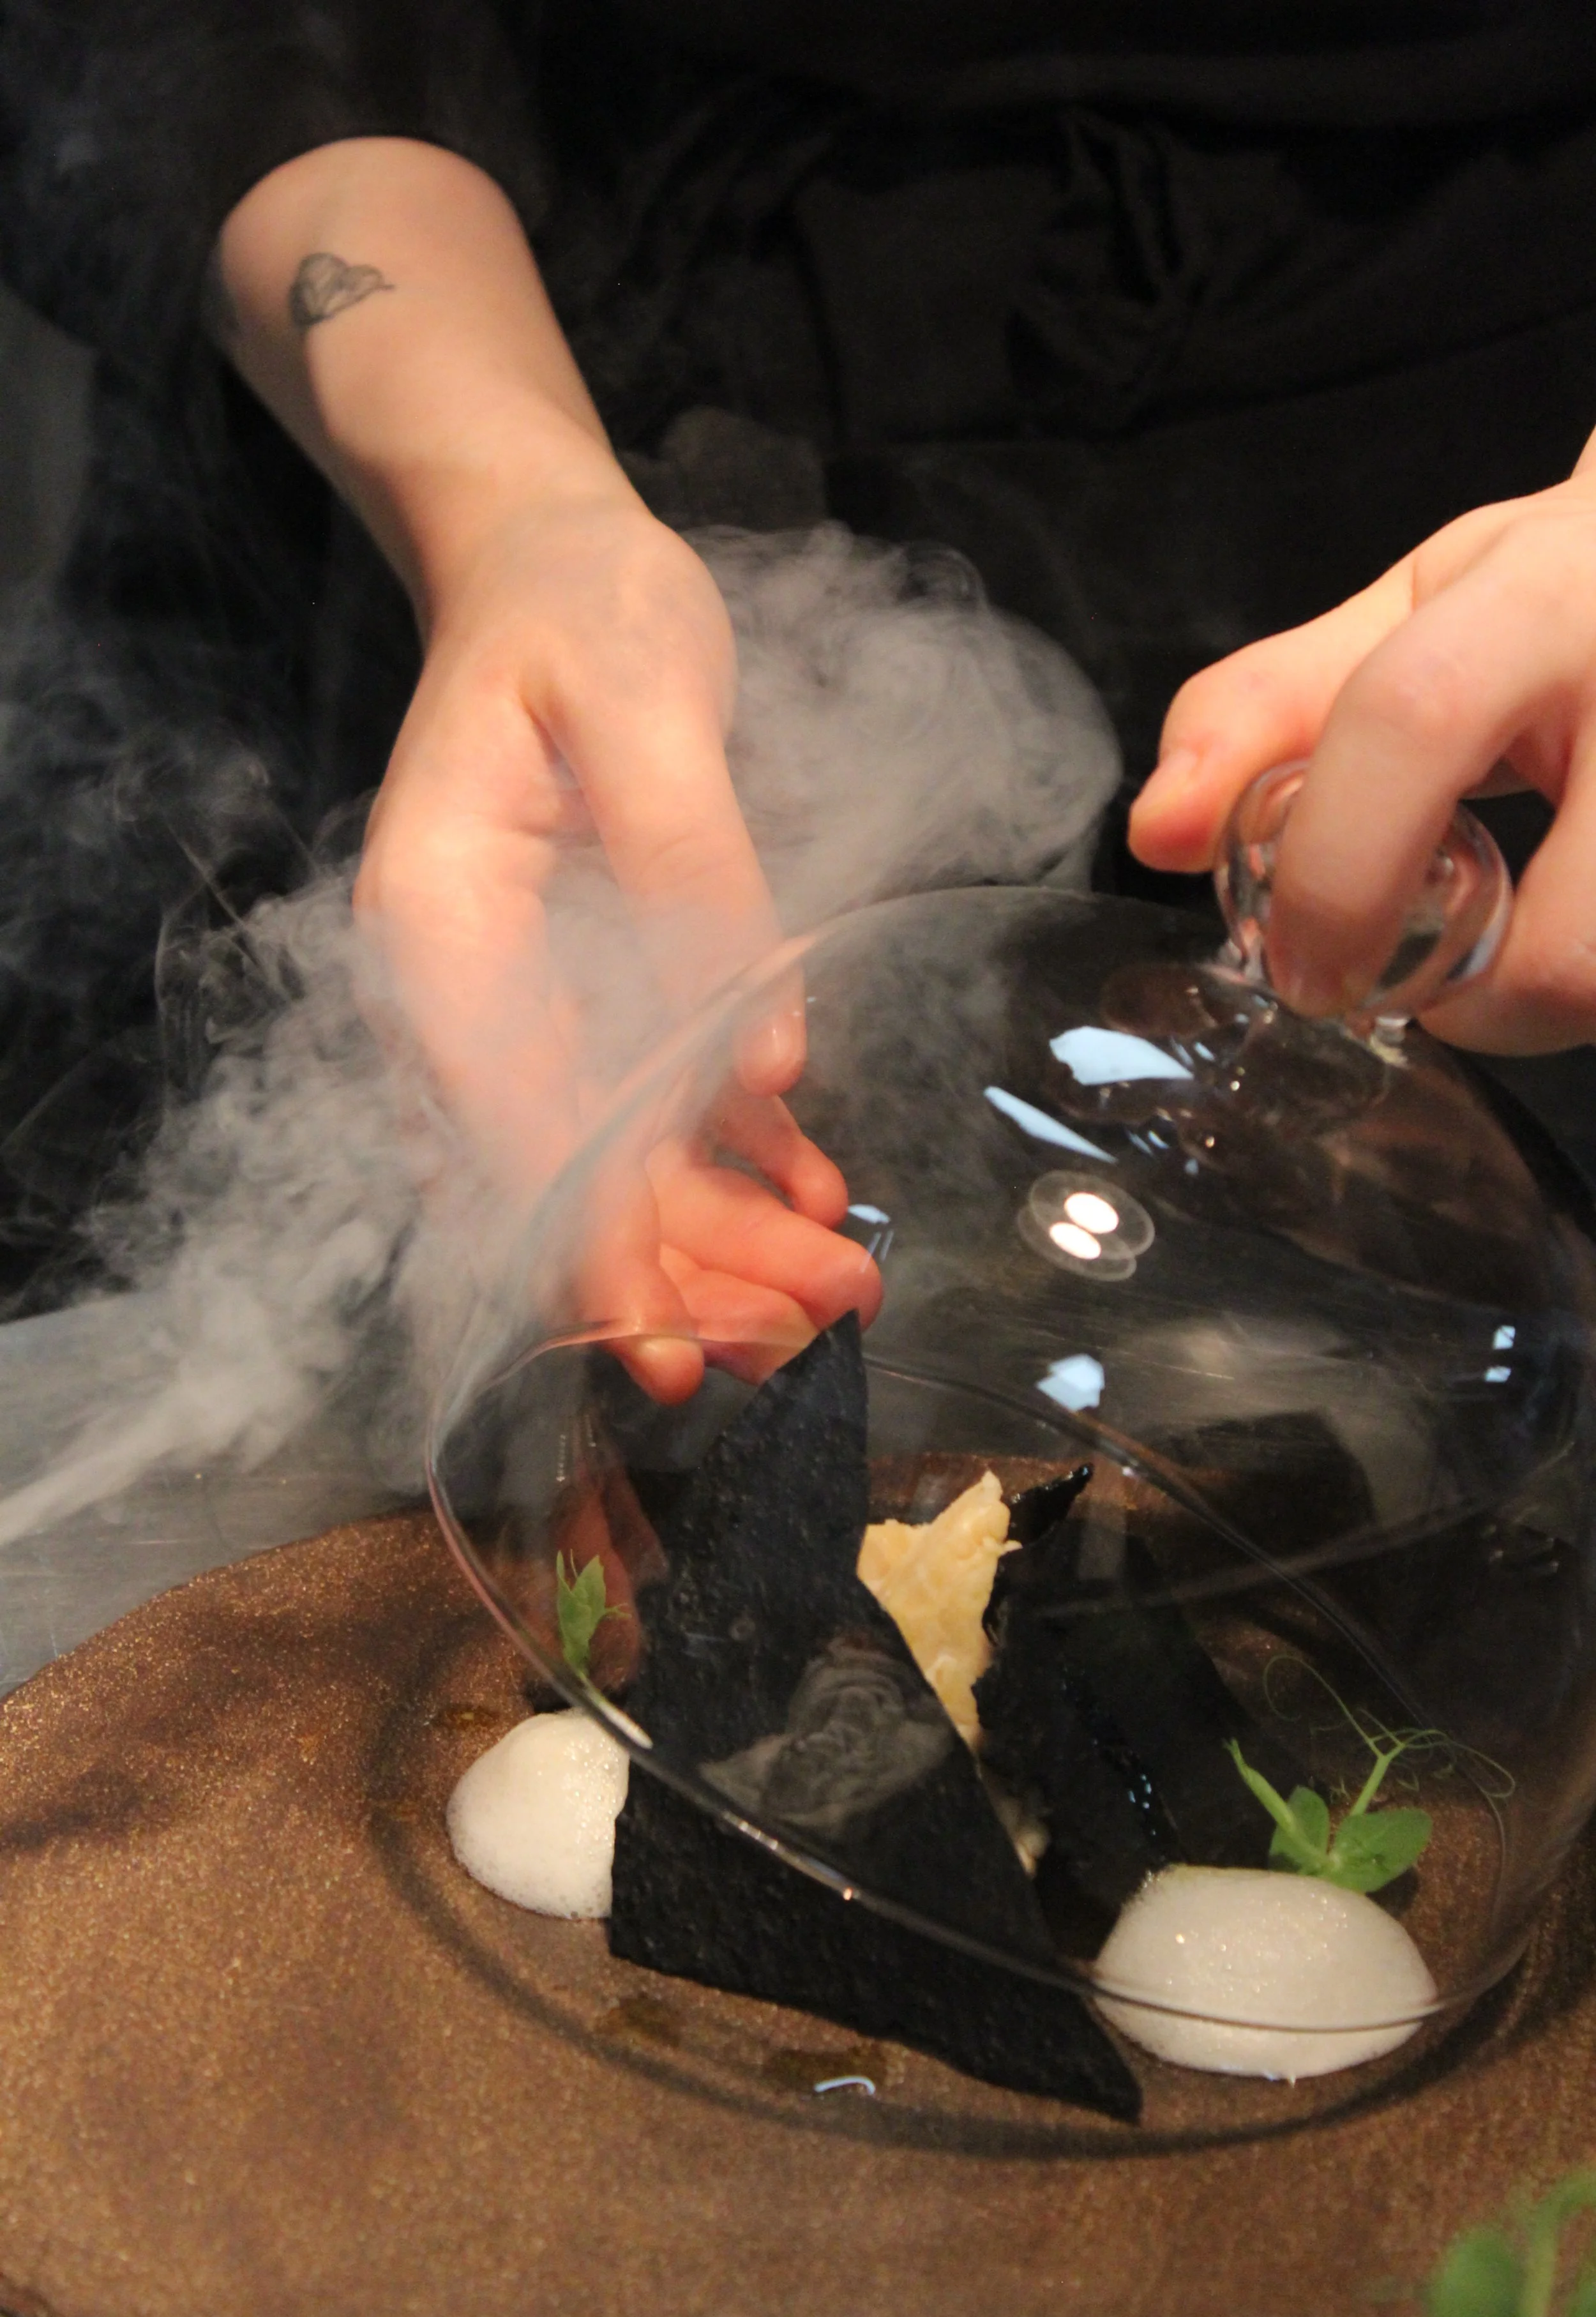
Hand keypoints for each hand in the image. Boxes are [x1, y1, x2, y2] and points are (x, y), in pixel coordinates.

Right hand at [354, 481, 880, 1397]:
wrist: (546, 566)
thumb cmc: (584, 611)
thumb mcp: (648, 703)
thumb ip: (698, 873)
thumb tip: (767, 1059)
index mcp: (440, 923)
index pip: (510, 1122)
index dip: (588, 1243)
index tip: (664, 1344)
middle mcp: (460, 989)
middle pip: (563, 1174)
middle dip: (680, 1271)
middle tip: (803, 1340)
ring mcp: (518, 1001)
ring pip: (612, 1161)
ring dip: (720, 1238)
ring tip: (841, 1289)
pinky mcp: (580, 994)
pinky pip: (648, 1108)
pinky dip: (732, 1162)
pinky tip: (816, 1194)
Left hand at [1128, 447, 1595, 1052]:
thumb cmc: (1565, 599)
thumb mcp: (1419, 617)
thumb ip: (1269, 712)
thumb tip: (1155, 832)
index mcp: (1554, 592)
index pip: (1410, 720)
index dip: (1333, 871)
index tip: (1298, 965)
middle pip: (1575, 948)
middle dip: (1481, 1012)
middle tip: (1430, 990)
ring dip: (1550, 1016)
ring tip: (1515, 960)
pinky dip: (1589, 986)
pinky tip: (1569, 934)